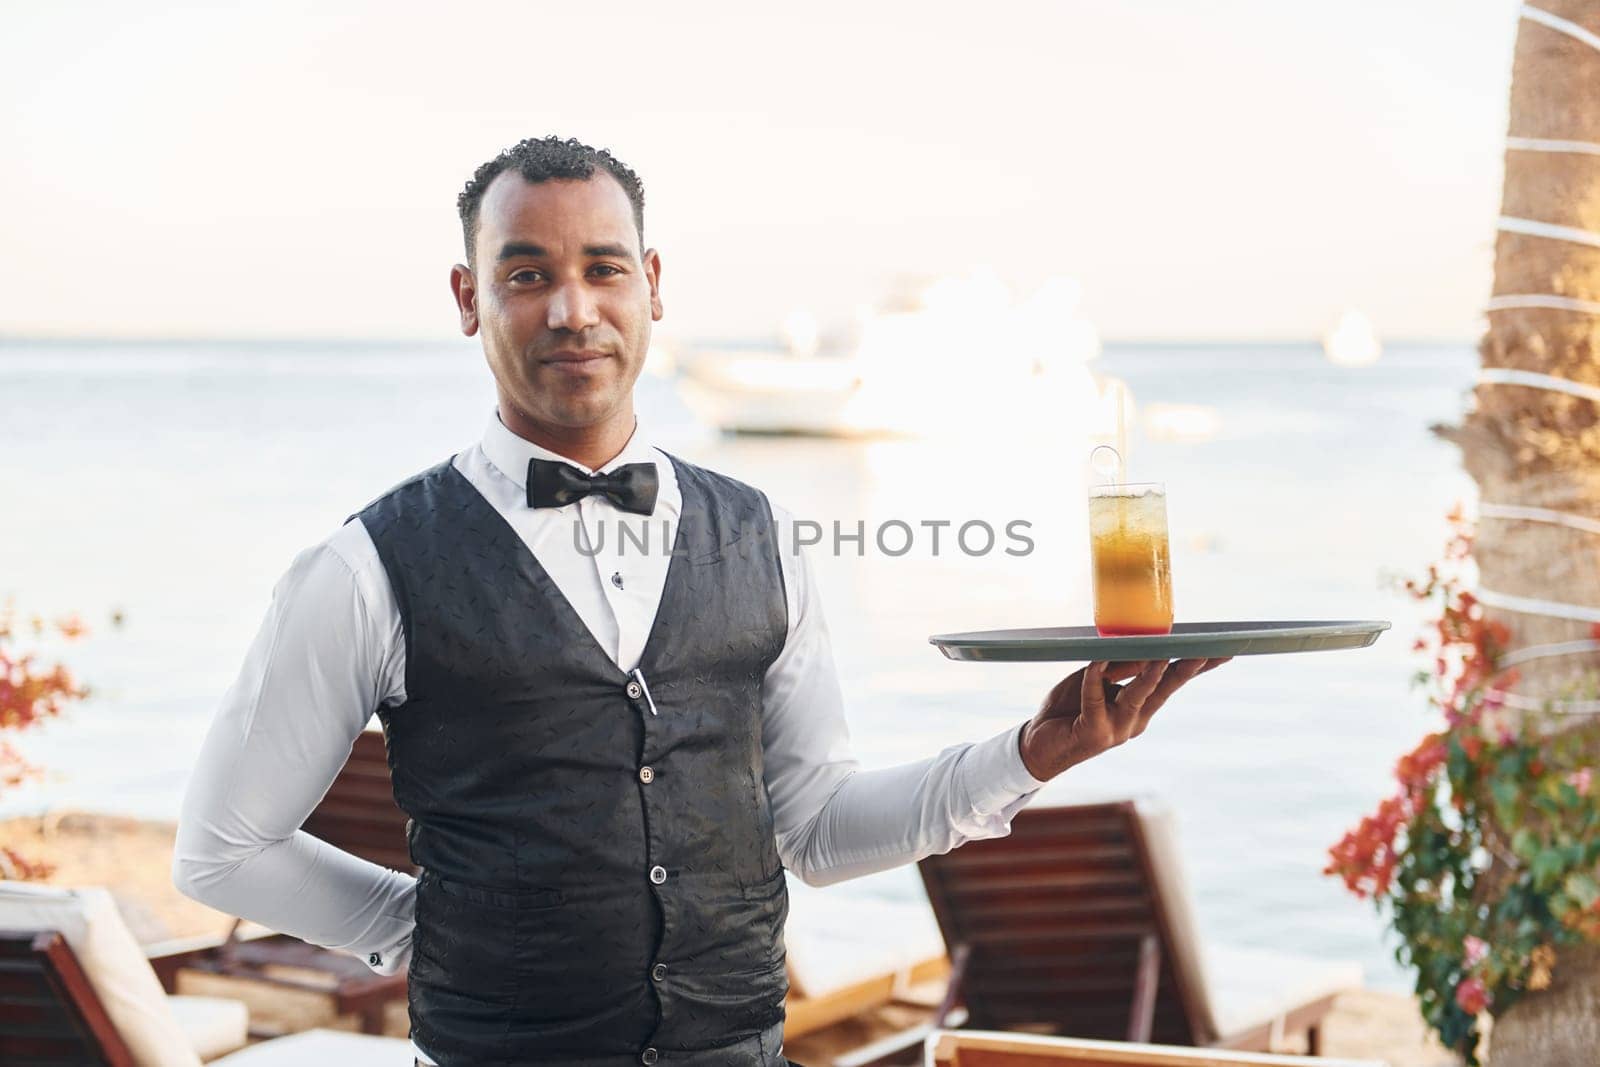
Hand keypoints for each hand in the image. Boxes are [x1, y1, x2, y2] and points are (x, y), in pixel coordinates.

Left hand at [1018, 657, 1231, 780]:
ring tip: (1162, 655)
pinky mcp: (1094, 733)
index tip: (1222, 649)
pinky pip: (1095, 699)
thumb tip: (1141, 648)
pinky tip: (1098, 662)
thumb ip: (1116, 669)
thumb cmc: (1068, 710)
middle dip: (1187, 668)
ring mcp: (1117, 729)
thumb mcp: (1094, 682)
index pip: (1173, 682)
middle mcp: (1135, 720)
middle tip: (1209, 650)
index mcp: (1139, 708)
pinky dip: (1095, 678)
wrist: (1037, 747)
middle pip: (1165, 688)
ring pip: (1138, 696)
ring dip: (1150, 674)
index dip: (1197, 667)